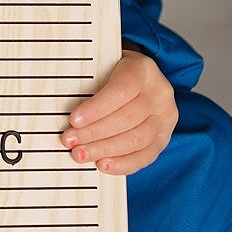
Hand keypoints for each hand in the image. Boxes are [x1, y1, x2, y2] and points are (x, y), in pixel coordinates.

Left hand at [62, 49, 175, 176]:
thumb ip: (90, 82)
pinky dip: (123, 164)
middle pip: (127, 118)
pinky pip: (146, 156)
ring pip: (136, 139)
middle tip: (70, 141)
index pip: (120, 90)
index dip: (96, 108)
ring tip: (81, 154)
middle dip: (94, 133)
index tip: (73, 120)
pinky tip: (103, 165)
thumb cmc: (115, 73)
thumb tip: (65, 112)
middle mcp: (159, 93)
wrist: (141, 80)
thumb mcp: (104, 66)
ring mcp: (166, 116)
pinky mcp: (165, 137)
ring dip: (105, 150)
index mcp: (143, 69)